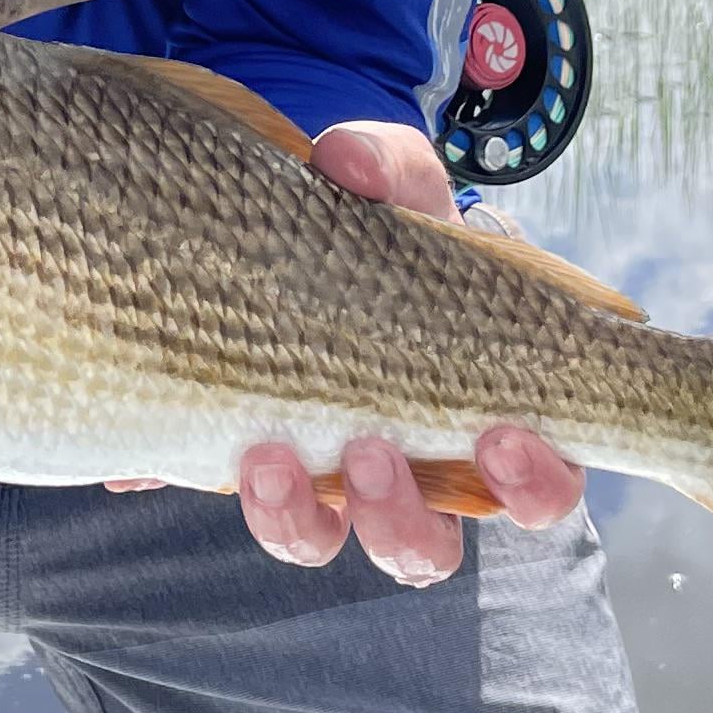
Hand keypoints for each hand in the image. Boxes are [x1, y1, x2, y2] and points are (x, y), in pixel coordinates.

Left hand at [229, 118, 584, 586]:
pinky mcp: (252, 467)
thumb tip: (345, 162)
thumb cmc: (382, 226)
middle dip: (402, 517)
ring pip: (323, 543)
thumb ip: (383, 167)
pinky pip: (232, 498)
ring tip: (270, 456)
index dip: (533, 481)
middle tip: (371, 452)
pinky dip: (199, 476)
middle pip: (424, 550)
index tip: (503, 435)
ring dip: (301, 517)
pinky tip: (173, 454)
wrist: (295, 233)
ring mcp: (326, 483)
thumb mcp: (394, 184)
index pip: (539, 487)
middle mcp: (410, 476)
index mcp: (484, 419)